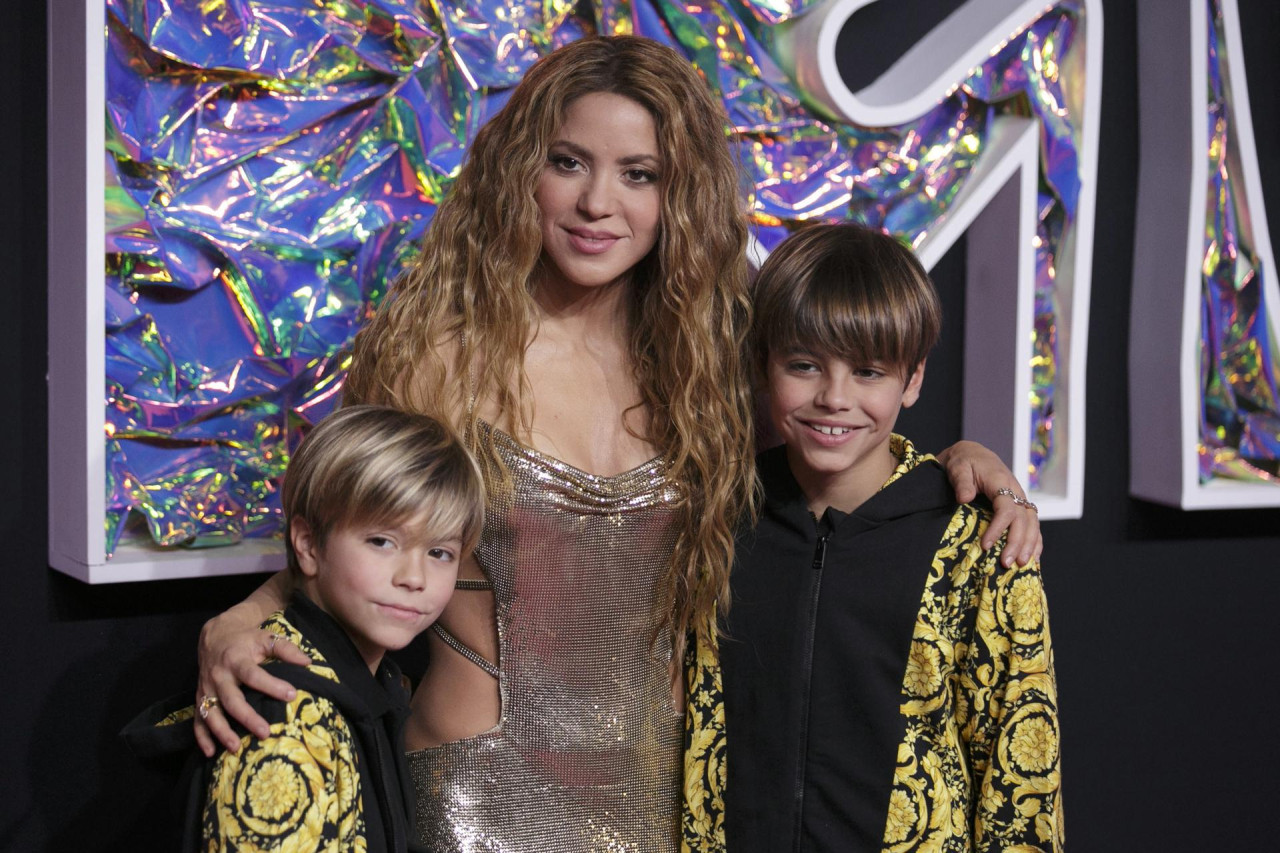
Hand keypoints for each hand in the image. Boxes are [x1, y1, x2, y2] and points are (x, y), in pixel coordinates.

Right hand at [193, 617, 309, 756]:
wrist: (215, 636)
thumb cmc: (246, 640)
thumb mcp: (265, 637)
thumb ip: (285, 649)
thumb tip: (308, 662)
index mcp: (235, 660)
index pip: (253, 675)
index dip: (271, 685)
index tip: (291, 695)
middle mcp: (218, 676)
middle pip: (231, 700)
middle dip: (247, 718)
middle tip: (265, 733)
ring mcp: (206, 689)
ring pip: (211, 713)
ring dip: (222, 732)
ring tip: (236, 747)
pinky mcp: (199, 698)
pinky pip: (198, 720)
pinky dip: (202, 737)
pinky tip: (210, 752)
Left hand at [937, 440, 1041, 566]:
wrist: (974, 455)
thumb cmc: (964, 462)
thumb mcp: (958, 467)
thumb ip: (961, 482)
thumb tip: (964, 498)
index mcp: (1001, 481)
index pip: (1006, 508)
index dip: (998, 528)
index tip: (986, 545)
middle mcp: (1016, 491)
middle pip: (1023, 520)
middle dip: (1017, 543)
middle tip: (1006, 563)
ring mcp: (1020, 499)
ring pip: (1032, 524)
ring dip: (1029, 545)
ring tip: (1021, 566)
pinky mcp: (1020, 506)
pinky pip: (1032, 525)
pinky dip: (1035, 541)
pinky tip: (1033, 558)